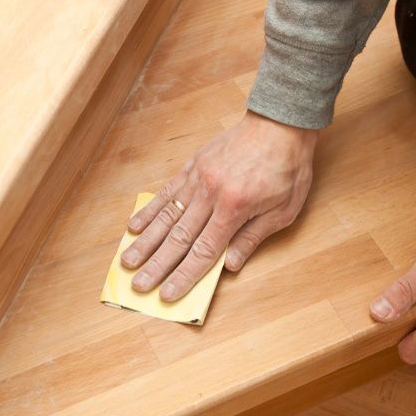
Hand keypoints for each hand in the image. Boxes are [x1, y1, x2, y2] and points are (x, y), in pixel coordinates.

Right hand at [121, 111, 316, 300]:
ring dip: (145, 241)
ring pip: (166, 216)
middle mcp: (210, 194)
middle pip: (178, 238)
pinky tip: (134, 226)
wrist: (280, 122)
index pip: (203, 251)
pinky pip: (167, 192)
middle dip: (157, 265)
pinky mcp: (192, 166)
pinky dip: (149, 210)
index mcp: (234, 208)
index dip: (184, 275)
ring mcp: (198, 179)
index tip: (167, 293)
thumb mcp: (284, 209)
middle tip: (138, 285)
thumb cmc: (288, 167)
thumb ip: (253, 237)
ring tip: (127, 260)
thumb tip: (229, 265)